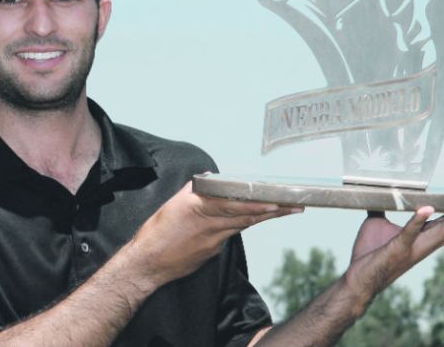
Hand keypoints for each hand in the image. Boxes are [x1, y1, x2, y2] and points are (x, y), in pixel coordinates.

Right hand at [130, 180, 301, 285]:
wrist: (147, 264)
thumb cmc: (156, 232)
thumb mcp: (172, 204)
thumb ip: (194, 190)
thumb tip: (210, 179)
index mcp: (199, 209)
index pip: (235, 205)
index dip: (258, 204)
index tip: (277, 201)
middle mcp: (210, 225)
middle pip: (247, 216)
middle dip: (273, 210)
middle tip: (296, 205)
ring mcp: (213, 241)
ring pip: (243, 225)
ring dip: (265, 217)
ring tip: (287, 209)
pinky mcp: (212, 251)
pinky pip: (231, 233)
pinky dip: (245, 224)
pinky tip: (258, 218)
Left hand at [346, 181, 443, 300]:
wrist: (358, 279)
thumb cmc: (370, 253)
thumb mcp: (377, 224)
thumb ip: (381, 209)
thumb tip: (376, 192)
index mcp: (425, 237)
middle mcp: (426, 244)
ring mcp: (414, 248)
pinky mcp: (397, 249)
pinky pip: (410, 233)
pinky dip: (418, 220)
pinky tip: (426, 207)